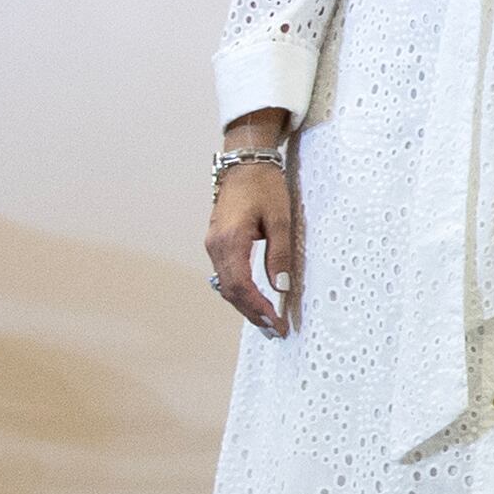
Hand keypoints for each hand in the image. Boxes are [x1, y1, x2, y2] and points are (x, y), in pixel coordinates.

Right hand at [206, 111, 299, 336]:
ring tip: (266, 321)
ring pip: (225, 285)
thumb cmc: (265, 186)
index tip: (276, 323)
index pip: (241, 286)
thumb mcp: (280, 219)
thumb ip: (279, 253)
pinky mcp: (216, 242)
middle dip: (251, 313)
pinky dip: (239, 290)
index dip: (258, 308)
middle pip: (230, 291)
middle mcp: (214, 247)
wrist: (244, 162)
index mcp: (230, 242)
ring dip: (244, 305)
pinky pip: (225, 274)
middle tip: (274, 331)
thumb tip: (280, 286)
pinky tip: (254, 299)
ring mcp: (212, 245)